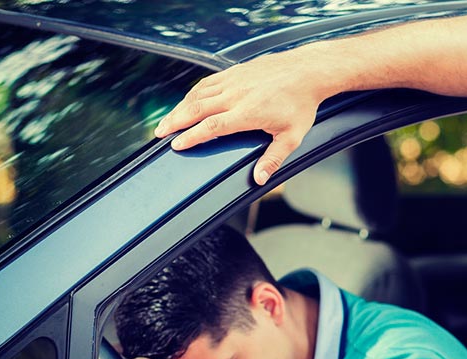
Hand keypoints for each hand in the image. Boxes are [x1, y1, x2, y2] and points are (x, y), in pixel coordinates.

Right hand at [154, 46, 327, 184]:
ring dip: (180, 107)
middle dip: (175, 122)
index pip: (212, 126)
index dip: (192, 136)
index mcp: (248, 113)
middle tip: (159, 133)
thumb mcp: (291, 137)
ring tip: (167, 121)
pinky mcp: (234, 71)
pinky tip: (187, 102)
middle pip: (196, 108)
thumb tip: (259, 179)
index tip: (177, 145)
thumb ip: (273, 158)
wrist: (307, 71)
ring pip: (198, 94)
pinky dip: (193, 93)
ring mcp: (234, 80)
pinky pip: (207, 83)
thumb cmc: (301, 105)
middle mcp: (236, 94)